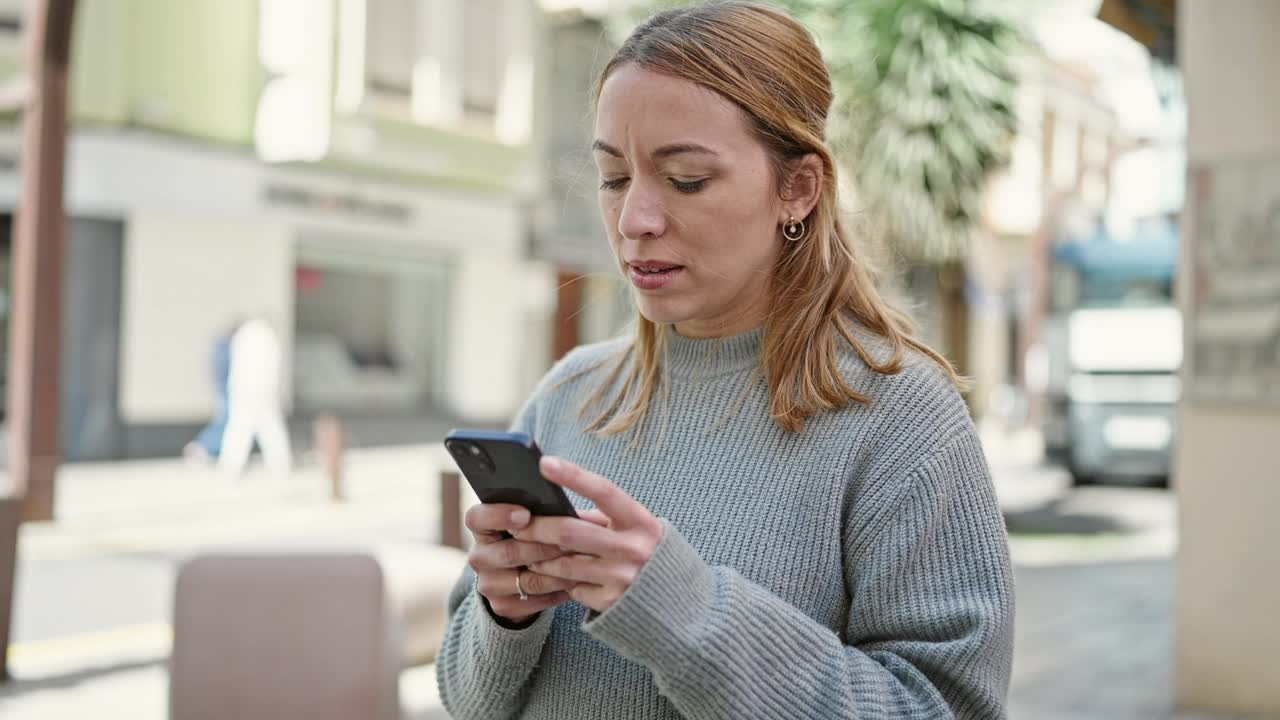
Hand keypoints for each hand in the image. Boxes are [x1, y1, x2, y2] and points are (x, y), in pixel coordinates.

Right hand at [464, 502, 611, 623]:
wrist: (523, 573)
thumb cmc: (534, 533)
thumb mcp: (531, 517)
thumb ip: (538, 509)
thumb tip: (563, 506)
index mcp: (481, 527)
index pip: (477, 518)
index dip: (499, 515)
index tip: (525, 514)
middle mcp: (479, 556)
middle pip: (507, 553)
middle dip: (542, 547)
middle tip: (569, 541)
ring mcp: (487, 583)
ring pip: (525, 580)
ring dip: (556, 572)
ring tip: (582, 563)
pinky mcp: (501, 605)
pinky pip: (532, 600)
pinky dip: (557, 591)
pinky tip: (575, 582)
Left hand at [511, 456, 663, 613]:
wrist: (679, 606)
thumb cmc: (649, 556)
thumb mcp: (635, 530)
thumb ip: (601, 519)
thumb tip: (554, 510)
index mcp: (642, 522)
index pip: (604, 492)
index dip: (574, 476)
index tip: (545, 463)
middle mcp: (634, 549)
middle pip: (571, 532)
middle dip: (537, 528)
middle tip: (516, 526)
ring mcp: (622, 578)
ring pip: (564, 563)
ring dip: (540, 559)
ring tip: (527, 554)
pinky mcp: (611, 603)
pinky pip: (573, 589)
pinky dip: (562, 584)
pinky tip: (556, 580)